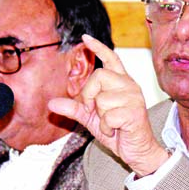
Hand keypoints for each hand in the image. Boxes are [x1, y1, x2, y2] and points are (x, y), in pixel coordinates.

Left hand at [48, 34, 169, 176]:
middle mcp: (129, 86)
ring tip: (111, 124)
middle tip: (95, 111)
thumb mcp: (92, 119)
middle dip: (89, 95)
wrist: (138, 151)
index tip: (85, 38)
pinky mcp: (135, 112)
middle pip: (99, 76)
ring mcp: (134, 98)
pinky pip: (108, 116)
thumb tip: (51, 103)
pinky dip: (106, 128)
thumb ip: (74, 109)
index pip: (111, 59)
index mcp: (121, 83)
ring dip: (100, 117)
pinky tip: (115, 131)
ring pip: (102, 99)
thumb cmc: (118, 132)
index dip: (98, 48)